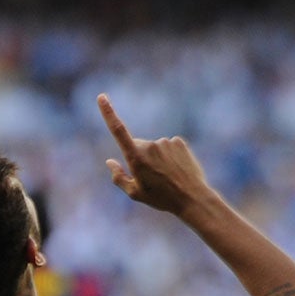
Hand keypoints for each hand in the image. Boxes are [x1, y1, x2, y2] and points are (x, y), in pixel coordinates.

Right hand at [98, 93, 218, 217]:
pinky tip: (177, 169)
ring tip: (167, 176)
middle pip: (137, 146)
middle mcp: (150, 145)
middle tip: (151, 178)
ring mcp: (165, 142)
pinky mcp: (178, 141)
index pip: (118, 130)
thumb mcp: (135, 194)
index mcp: (136, 158)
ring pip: (154, 148)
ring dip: (156, 159)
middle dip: (140, 157)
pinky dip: (169, 156)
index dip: (108, 113)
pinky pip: (168, 147)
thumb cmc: (161, 198)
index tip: (101, 97)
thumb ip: (119, 177)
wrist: (192, 198)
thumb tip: (110, 162)